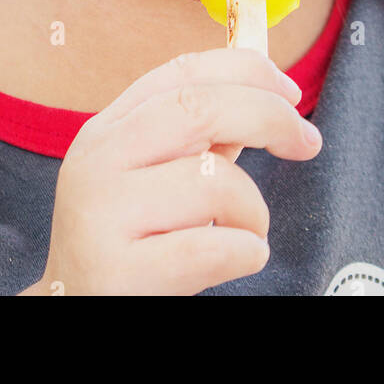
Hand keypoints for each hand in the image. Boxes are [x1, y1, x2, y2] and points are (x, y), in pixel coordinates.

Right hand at [33, 46, 320, 295]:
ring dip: (254, 209)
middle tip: (307, 142)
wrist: (76, 312)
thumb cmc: (132, 245)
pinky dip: (246, 251)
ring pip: (213, 179)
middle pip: (198, 107)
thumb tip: (269, 97)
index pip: (182, 71)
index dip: (246, 70)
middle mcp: (98, 160)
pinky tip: (239, 258)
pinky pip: (211, 246)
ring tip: (247, 233)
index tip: (290, 90)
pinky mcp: (116, 270)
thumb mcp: (156, 179)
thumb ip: (201, 139)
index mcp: (108, 129)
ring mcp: (101, 213)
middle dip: (269, 117)